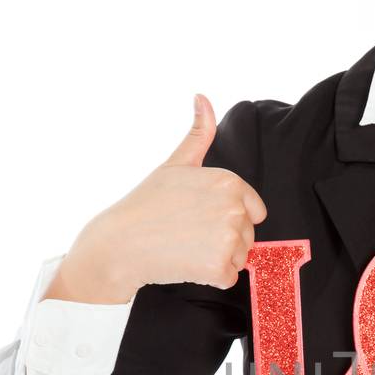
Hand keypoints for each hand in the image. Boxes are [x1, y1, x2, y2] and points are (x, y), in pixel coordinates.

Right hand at [42, 95, 267, 303]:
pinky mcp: (219, 267)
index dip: (228, 217)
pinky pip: (230, 278)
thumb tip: (203, 97)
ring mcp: (228, 238)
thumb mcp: (175, 164)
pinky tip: (186, 264)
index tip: (199, 217)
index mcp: (229, 181)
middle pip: (248, 235)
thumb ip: (198, 134)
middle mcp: (234, 207)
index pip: (254, 210)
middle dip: (223, 240)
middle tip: (188, 233)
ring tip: (186, 247)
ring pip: (241, 257)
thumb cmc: (146, 204)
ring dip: (218, 259)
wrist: (119, 244)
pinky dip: (211, 278)